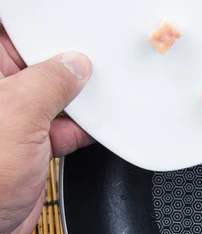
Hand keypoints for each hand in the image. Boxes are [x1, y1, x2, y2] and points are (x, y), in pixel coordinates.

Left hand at [0, 26, 92, 233]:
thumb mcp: (14, 115)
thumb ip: (48, 83)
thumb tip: (73, 66)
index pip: (10, 34)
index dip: (37, 27)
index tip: (68, 25)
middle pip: (34, 62)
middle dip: (64, 62)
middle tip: (89, 59)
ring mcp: (11, 120)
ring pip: (52, 96)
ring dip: (77, 99)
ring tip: (97, 95)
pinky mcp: (29, 145)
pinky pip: (62, 126)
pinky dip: (82, 127)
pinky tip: (97, 125)